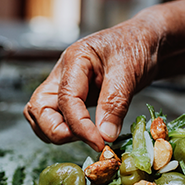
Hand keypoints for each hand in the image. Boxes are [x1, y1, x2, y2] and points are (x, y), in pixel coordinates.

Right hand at [24, 12, 162, 150]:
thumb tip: (105, 135)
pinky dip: (64, 131)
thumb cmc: (137, 46)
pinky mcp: (72, 98)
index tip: (99, 142)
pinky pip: (55, 118)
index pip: (66, 99)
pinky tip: (86, 133)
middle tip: (89, 140)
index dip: (80, 126)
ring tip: (88, 136)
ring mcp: (64, 86)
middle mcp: (62, 74)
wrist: (145, 42)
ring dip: (57, 133)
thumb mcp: (129, 70)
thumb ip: (115, 102)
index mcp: (74, 60)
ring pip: (41, 116)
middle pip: (39, 108)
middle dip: (57, 130)